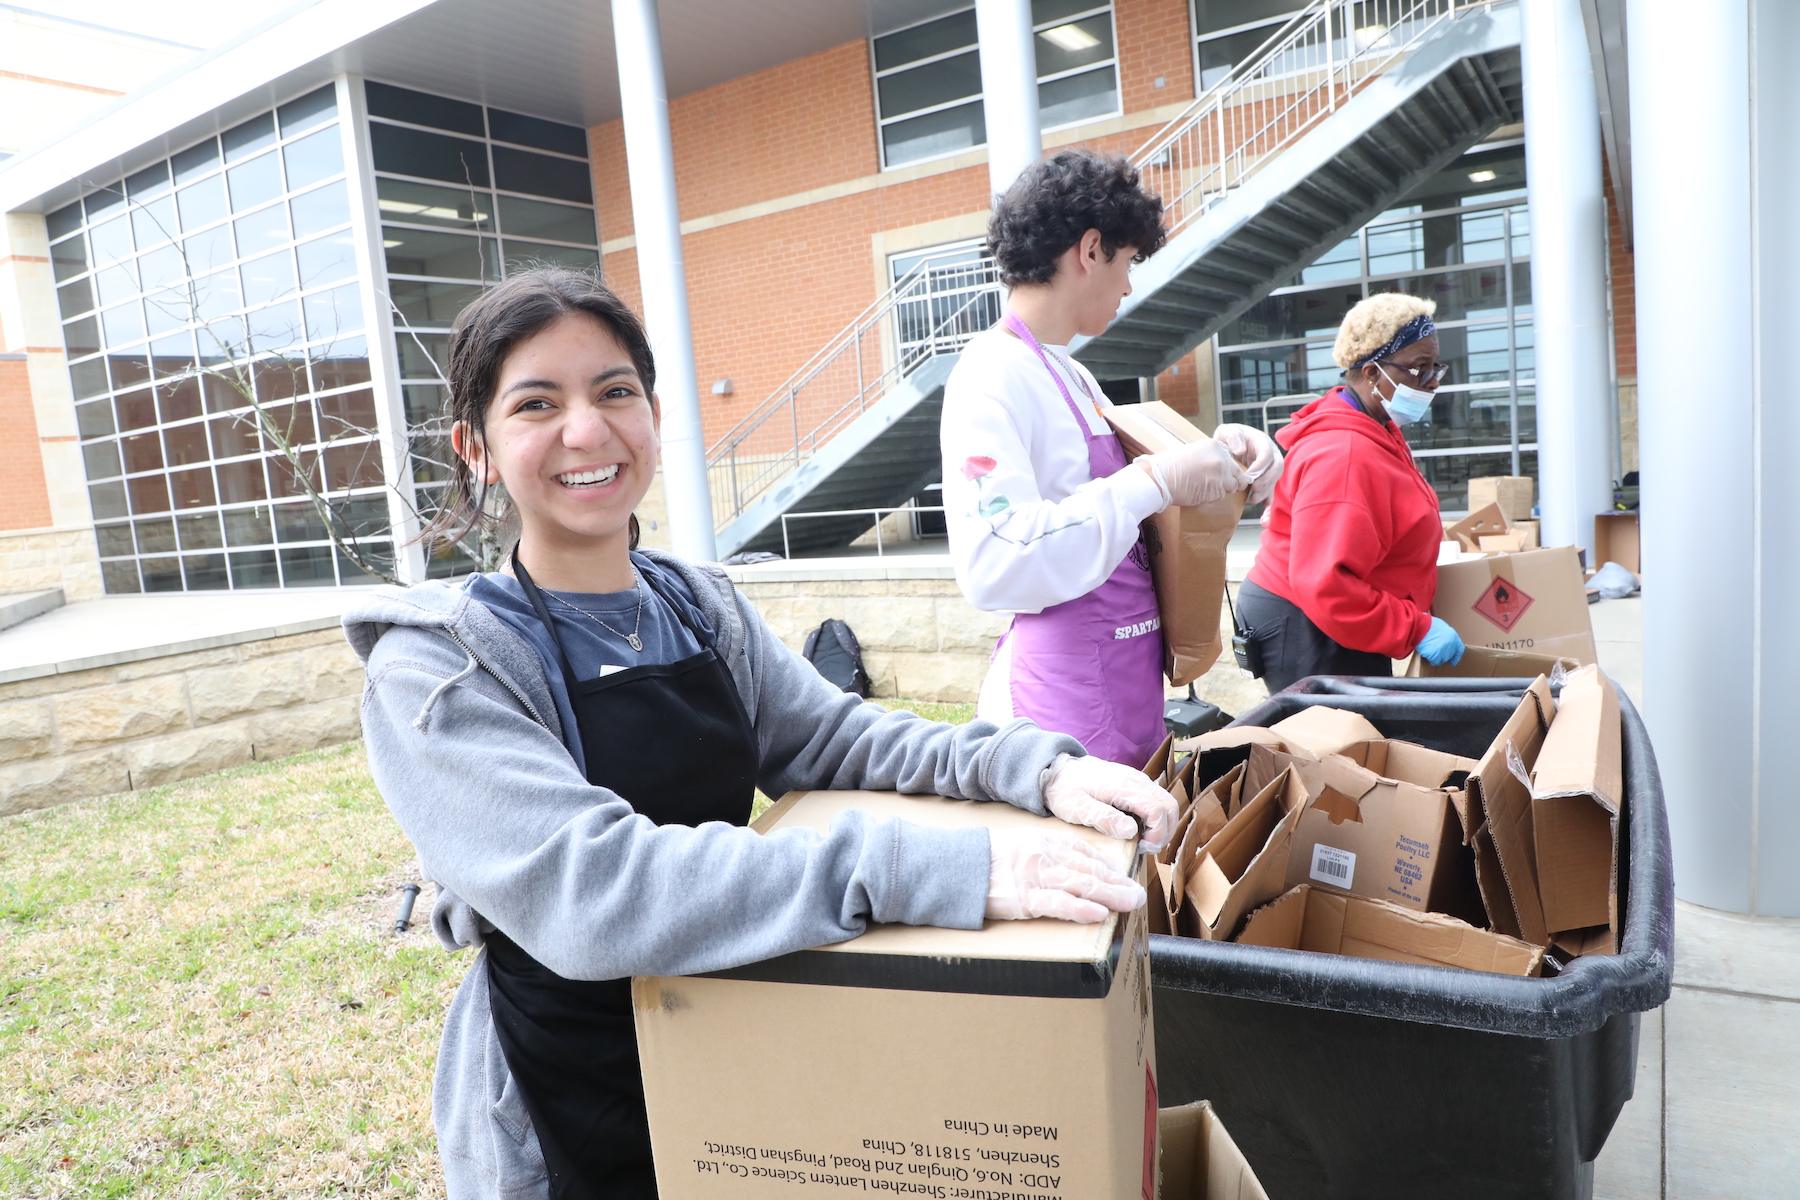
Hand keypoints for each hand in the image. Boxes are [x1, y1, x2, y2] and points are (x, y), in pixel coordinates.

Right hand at [986, 828, 1145, 922]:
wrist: (956, 867)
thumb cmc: (987, 859)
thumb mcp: (1019, 844)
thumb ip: (1044, 852)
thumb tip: (1070, 868)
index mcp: (1044, 840)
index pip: (1084, 852)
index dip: (1108, 866)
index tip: (1124, 876)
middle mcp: (1045, 855)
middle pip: (1089, 868)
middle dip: (1117, 881)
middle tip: (1138, 893)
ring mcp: (1035, 876)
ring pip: (1081, 884)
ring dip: (1111, 894)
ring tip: (1131, 903)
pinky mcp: (1024, 898)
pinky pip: (1058, 904)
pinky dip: (1081, 908)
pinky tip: (1099, 913)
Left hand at [1043, 753, 1177, 850]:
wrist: (1058, 770)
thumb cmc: (1064, 790)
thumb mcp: (1077, 808)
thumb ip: (1103, 818)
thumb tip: (1131, 831)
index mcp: (1123, 786)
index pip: (1158, 809)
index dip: (1158, 833)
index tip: (1142, 847)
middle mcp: (1135, 780)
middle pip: (1170, 805)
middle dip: (1164, 831)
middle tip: (1144, 848)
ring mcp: (1137, 780)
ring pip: (1167, 802)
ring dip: (1162, 825)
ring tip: (1142, 841)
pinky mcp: (1135, 784)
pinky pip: (1156, 800)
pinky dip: (1156, 817)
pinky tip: (1138, 829)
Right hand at [1140, 438, 1249, 506]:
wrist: (1160, 478)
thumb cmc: (1170, 466)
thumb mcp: (1193, 452)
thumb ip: (1210, 457)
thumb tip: (1220, 468)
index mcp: (1215, 446)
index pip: (1232, 458)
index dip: (1228, 468)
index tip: (1221, 473)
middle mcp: (1222, 459)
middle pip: (1237, 473)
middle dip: (1231, 480)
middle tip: (1217, 484)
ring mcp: (1221, 475)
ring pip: (1232, 486)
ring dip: (1222, 490)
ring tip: (1205, 488)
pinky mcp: (1217, 490)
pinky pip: (1221, 496)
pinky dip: (1213, 497)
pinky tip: (1200, 492)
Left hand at [1213, 423, 1284, 504]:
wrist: (1228, 442)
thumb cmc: (1228, 436)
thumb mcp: (1227, 431)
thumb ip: (1233, 437)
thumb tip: (1240, 450)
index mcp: (1261, 441)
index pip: (1267, 454)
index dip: (1260, 466)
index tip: (1248, 476)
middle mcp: (1270, 453)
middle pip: (1276, 467)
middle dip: (1267, 480)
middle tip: (1254, 489)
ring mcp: (1269, 464)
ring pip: (1275, 478)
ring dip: (1266, 490)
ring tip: (1253, 499)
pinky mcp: (1266, 475)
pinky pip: (1271, 485)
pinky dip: (1268, 495)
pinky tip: (1263, 504)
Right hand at [1418, 616, 1465, 665]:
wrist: (1421, 627)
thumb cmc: (1429, 624)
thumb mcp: (1442, 626)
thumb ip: (1445, 634)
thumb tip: (1443, 638)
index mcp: (1454, 637)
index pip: (1459, 650)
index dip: (1456, 656)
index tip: (1453, 661)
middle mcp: (1450, 646)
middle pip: (1449, 655)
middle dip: (1443, 656)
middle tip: (1436, 654)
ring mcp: (1443, 652)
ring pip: (1442, 660)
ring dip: (1436, 658)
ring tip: (1430, 654)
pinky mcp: (1435, 656)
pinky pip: (1434, 661)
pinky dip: (1430, 660)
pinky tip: (1426, 655)